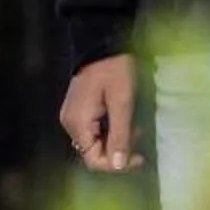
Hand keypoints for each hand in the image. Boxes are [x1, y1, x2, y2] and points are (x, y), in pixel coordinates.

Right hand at [61, 55, 142, 171]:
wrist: (103, 44)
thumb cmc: (115, 71)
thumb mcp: (122, 102)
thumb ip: (120, 135)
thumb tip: (119, 165)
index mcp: (78, 123)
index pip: (94, 160)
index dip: (117, 164)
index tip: (139, 156)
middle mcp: (70, 124)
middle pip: (93, 153)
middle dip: (118, 150)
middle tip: (138, 134)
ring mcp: (72, 116)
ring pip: (94, 143)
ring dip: (115, 140)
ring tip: (133, 126)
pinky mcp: (78, 109)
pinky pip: (93, 131)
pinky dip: (109, 130)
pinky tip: (122, 119)